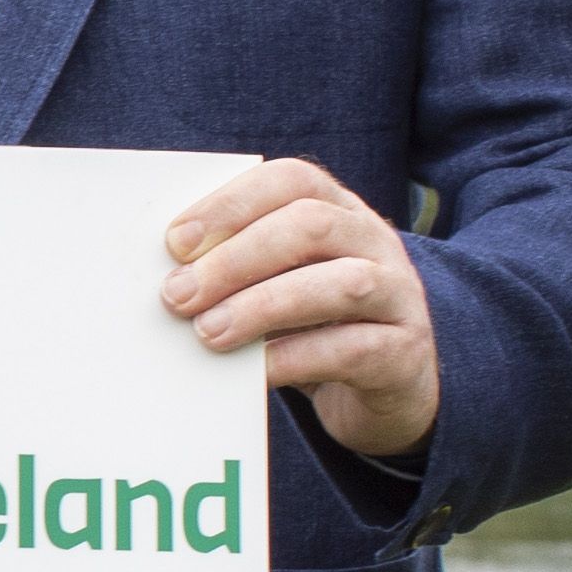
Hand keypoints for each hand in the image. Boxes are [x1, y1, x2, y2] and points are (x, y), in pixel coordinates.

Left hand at [163, 154, 440, 456]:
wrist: (389, 390)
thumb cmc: (316, 327)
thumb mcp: (282, 285)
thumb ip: (240, 270)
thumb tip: (168, 278)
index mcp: (341, 211)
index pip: (292, 181)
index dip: (232, 203)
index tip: (175, 242)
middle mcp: (375, 242)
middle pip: (312, 225)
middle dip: (236, 258)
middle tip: (178, 295)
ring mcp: (398, 296)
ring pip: (343, 283)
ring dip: (264, 306)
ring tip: (209, 333)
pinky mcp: (403, 354)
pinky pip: (353, 349)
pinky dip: (295, 358)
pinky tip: (253, 371)